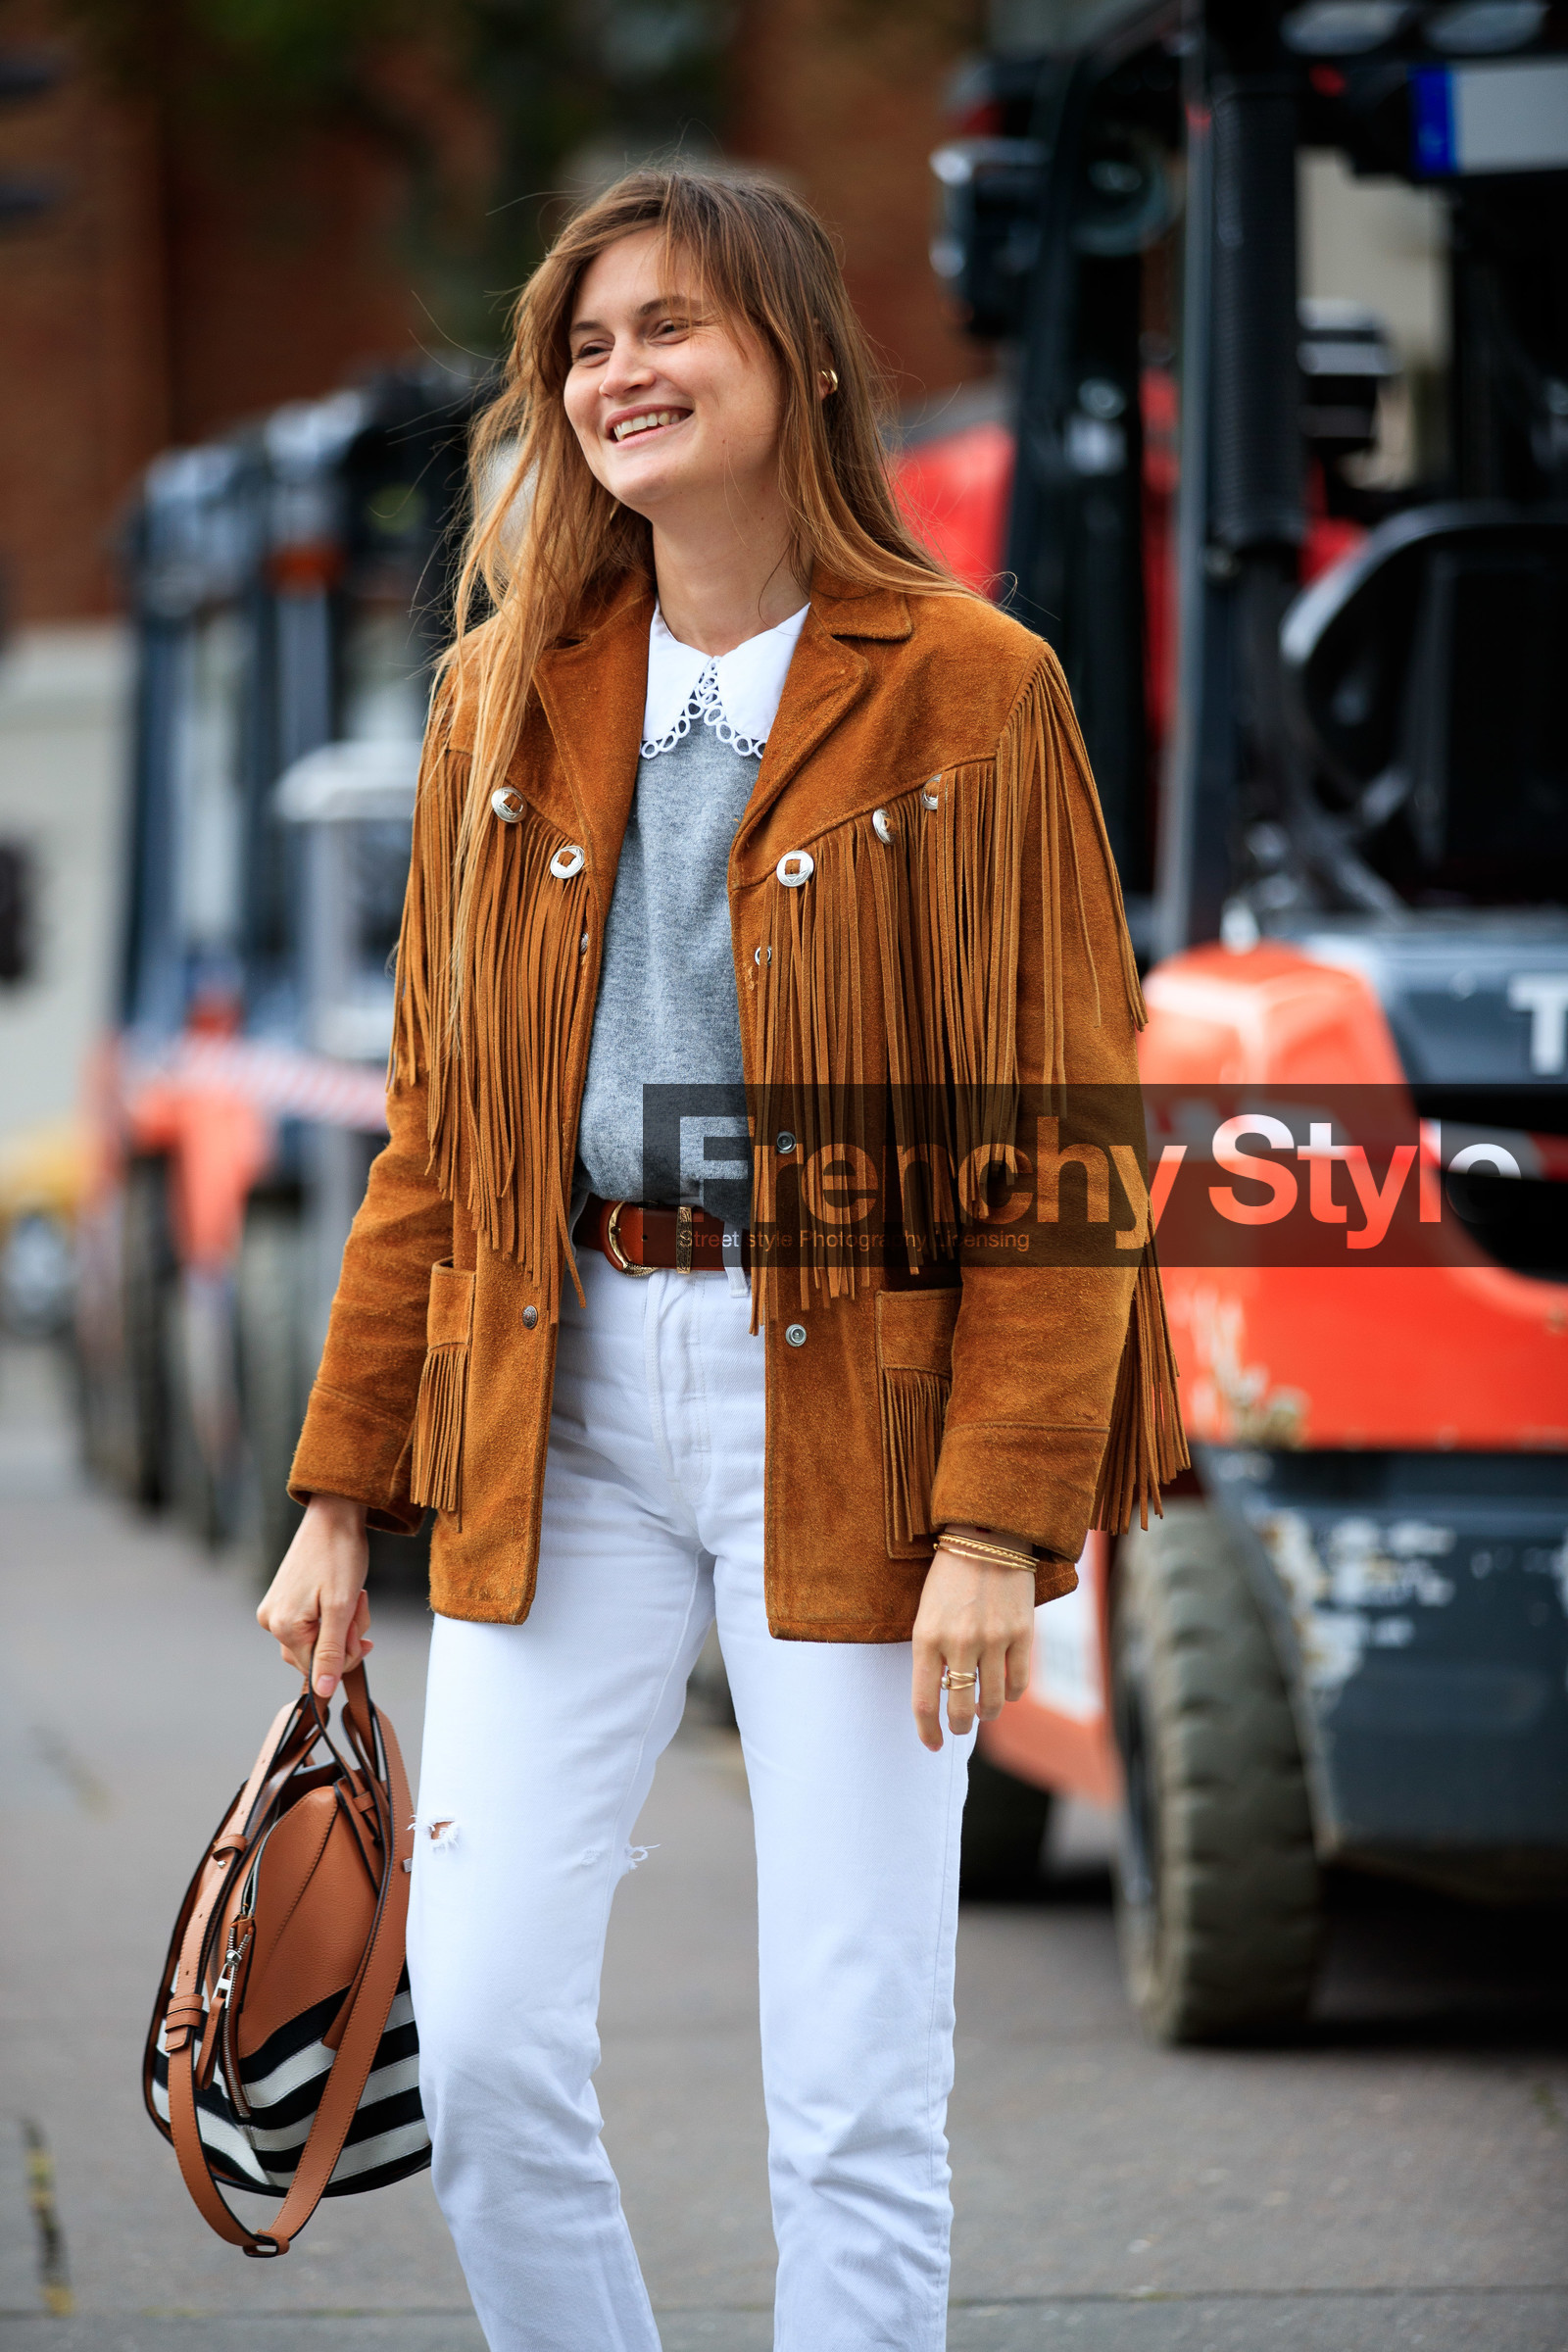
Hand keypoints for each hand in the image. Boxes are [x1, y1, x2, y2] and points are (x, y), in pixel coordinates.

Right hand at [256, 1493, 371, 1698]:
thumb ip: (331, 1652)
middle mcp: (271, 1622)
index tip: (362, 1632)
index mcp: (284, 1627)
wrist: (333, 1515)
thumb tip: (322, 1691)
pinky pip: (311, 1624)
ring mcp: (275, 1610)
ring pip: (316, 1640)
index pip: (317, 1669)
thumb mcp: (343, 1609)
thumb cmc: (340, 1556)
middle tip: (359, 1606)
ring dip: (341, 1627)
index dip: (346, 1656)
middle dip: (345, 1639)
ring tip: (353, 1596)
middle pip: (316, 1656)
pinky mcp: (283, 1600)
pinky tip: (343, 1594)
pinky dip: (333, 1615)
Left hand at [911, 1526, 1034, 1752]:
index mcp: (927, 1637)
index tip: (932, 1743)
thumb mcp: (926, 1613)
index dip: (927, 1730)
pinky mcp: (1022, 1633)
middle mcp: (959, 1642)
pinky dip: (1011, 1694)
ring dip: (986, 1713)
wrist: (986, 1536)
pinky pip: (1018, 1683)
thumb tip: (944, 1696)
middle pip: (960, 1709)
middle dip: (959, 1726)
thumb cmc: (949, 1578)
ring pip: (992, 1702)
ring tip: (983, 1709)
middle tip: (960, 1726)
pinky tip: (1004, 1689)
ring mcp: (993, 1639)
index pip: (924, 1701)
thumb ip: (932, 1654)